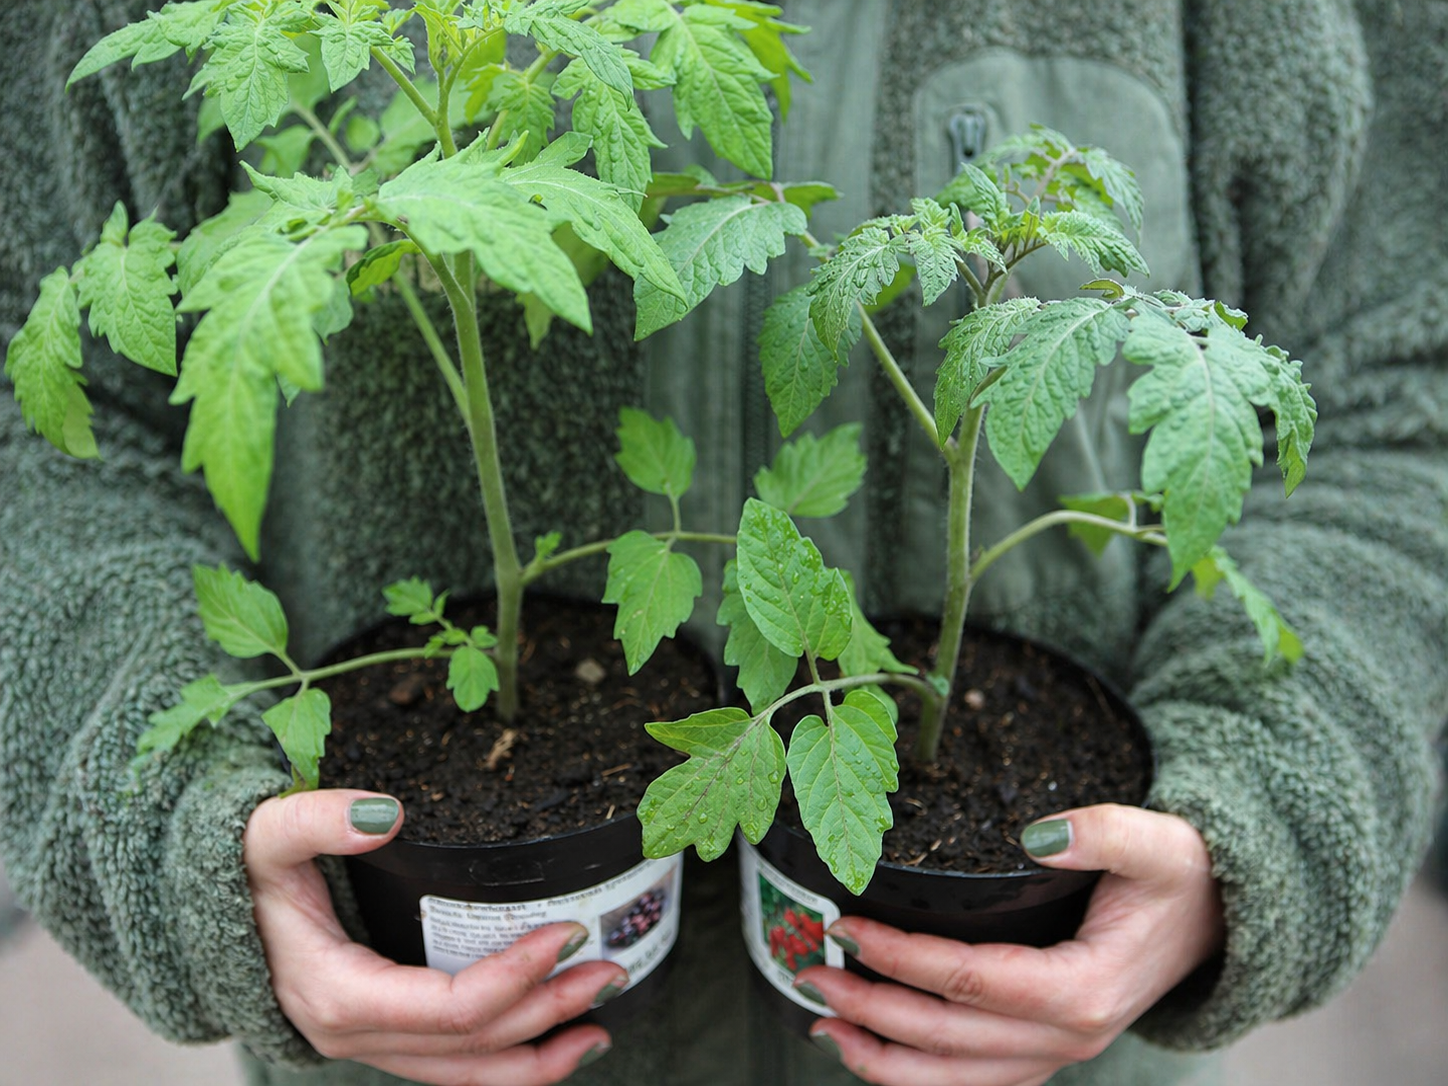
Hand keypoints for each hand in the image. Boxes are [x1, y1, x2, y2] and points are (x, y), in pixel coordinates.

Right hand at [244, 790, 624, 1084]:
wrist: (204, 909)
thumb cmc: (239, 871)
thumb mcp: (265, 833)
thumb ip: (316, 819)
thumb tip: (383, 813)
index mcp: (334, 994)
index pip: (446, 1007)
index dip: (514, 978)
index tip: (567, 933)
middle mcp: (355, 1034)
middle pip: (470, 1045)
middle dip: (548, 1012)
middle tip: (609, 968)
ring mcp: (371, 1043)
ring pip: (466, 1073)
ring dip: (539, 1055)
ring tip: (601, 1026)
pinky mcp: (386, 1036)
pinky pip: (453, 1066)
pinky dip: (508, 1060)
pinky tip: (555, 1043)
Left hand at [796, 804, 1223, 1085]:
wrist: (1220, 919)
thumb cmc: (1184, 877)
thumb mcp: (1157, 840)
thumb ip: (1104, 831)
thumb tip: (1037, 831)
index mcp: (1085, 989)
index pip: (970, 979)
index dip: (901, 955)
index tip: (846, 923)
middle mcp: (1067, 1037)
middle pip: (948, 1036)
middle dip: (870, 1008)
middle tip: (811, 970)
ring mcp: (1056, 1053)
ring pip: (954, 1079)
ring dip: (881, 1058)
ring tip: (822, 1024)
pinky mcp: (1045, 1051)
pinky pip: (972, 1079)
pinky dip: (918, 1072)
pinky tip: (874, 1049)